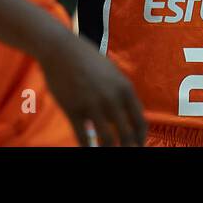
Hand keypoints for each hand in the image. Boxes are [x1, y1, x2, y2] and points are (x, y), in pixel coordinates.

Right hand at [38, 31, 147, 146]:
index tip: (137, 146)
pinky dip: (88, 148)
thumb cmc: (87, 60)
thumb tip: (128, 115)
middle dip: (127, 149)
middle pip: (127, 135)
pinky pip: (84, 137)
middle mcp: (112, 98)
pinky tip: (88, 149)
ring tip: (106, 152)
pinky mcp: (73, 109)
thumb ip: (121, 93)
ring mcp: (93, 105)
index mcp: (125, 89)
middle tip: (124, 153)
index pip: (140, 122)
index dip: (140, 139)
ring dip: (108, 150)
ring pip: (107, 140)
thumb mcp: (112, 73)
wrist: (61, 50)